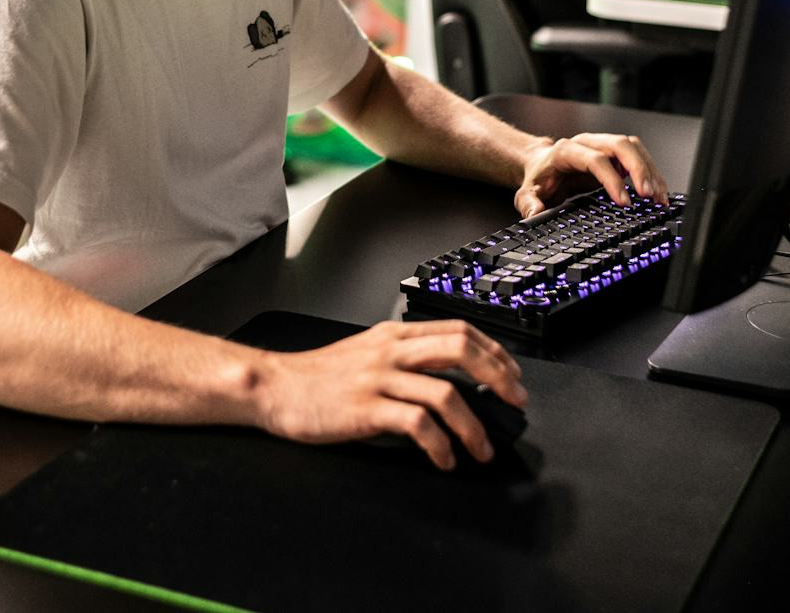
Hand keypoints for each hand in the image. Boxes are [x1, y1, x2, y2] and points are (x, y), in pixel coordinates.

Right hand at [253, 320, 526, 469]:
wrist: (275, 388)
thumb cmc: (318, 377)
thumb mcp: (366, 353)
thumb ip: (403, 356)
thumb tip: (449, 377)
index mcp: (394, 334)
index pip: (459, 330)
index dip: (494, 352)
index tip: (511, 375)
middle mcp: (390, 350)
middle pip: (461, 350)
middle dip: (497, 377)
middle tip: (514, 403)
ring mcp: (378, 378)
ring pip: (445, 393)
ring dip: (473, 426)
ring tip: (482, 449)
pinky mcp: (366, 409)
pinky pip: (417, 425)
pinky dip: (439, 445)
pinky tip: (444, 459)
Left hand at [514, 131, 668, 217]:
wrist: (541, 166)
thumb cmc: (539, 179)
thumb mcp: (527, 194)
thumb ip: (529, 203)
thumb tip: (535, 212)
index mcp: (566, 150)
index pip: (596, 159)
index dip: (612, 180)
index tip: (624, 202)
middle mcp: (588, 142)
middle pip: (621, 145)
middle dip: (639, 169)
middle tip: (648, 195)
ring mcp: (603, 145)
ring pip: (634, 148)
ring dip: (650, 171)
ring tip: (659, 197)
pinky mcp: (614, 154)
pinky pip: (638, 156)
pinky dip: (651, 173)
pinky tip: (657, 191)